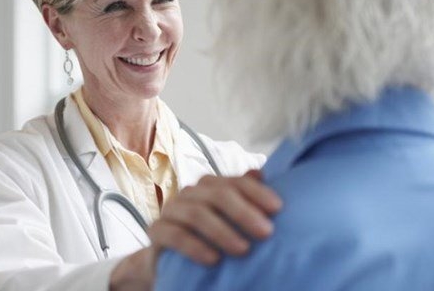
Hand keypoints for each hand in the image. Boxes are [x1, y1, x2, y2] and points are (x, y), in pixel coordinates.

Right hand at [147, 169, 281, 264]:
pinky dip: (195, 246)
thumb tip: (260, 173)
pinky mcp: (156, 231)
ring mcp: (170, 210)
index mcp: (209, 186)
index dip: (257, 192)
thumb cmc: (208, 238)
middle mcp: (189, 193)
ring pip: (196, 213)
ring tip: (244, 249)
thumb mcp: (229, 219)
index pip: (234, 181)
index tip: (278, 208)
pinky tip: (213, 260)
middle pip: (216, 194)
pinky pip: (174, 235)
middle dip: (243, 212)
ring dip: (222, 231)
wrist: (172, 260)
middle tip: (266, 232)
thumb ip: (244, 197)